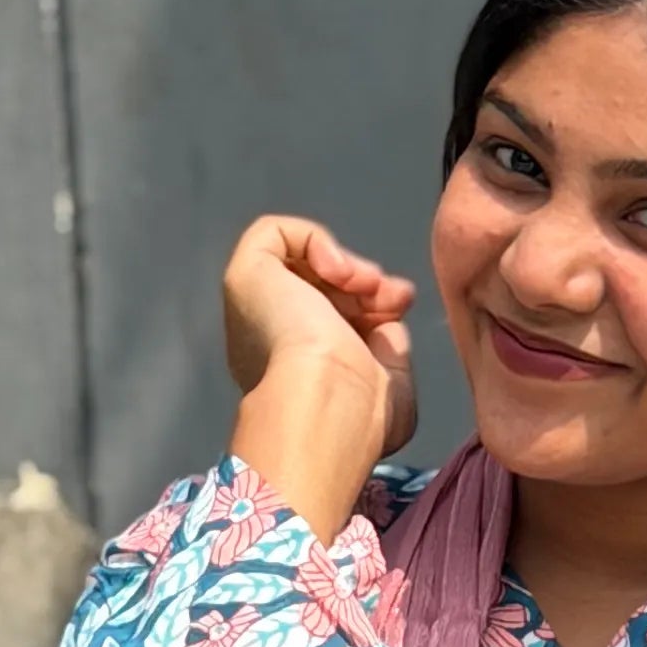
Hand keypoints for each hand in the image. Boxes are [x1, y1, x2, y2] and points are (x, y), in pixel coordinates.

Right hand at [221, 215, 419, 528]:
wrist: (330, 403)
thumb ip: (388, 354)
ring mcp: (254, 307)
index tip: (400, 311)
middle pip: (320, 290)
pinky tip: (338, 270)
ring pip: (300, 262)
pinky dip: (315, 239)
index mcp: (297, 374)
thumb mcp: (391, 386)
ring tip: (369, 285)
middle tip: (393, 296)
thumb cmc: (360, 413)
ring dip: (348, 264)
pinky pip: (275, 233)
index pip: (333, 324)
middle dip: (367, 285)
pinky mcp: (245, 274)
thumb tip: (387, 326)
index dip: (373, 308)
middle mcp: (269, 340)